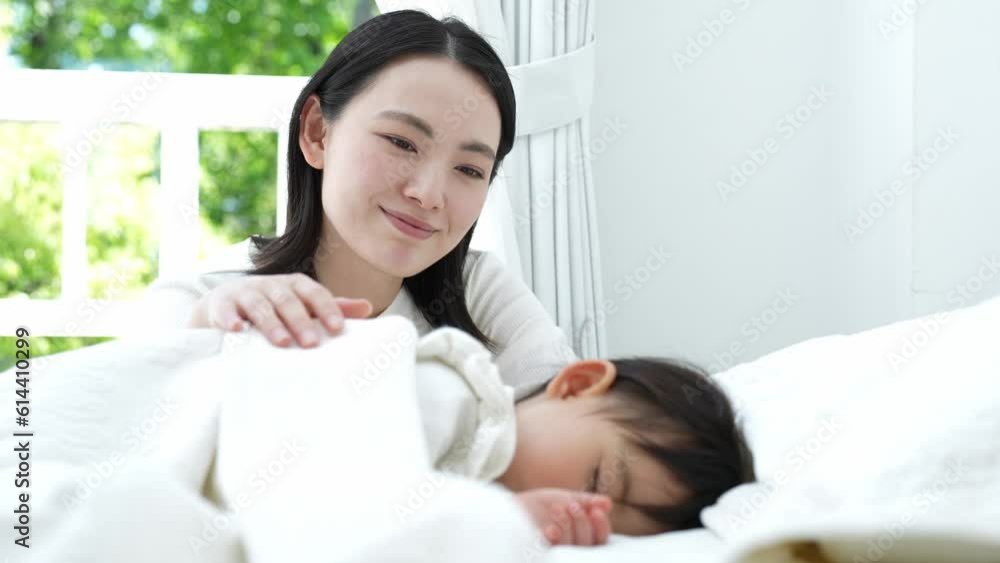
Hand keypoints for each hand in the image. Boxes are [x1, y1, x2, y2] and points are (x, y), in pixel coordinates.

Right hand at [189, 273, 372, 346]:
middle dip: (301, 321)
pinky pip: (225, 310)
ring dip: (271, 323)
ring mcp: (245, 292)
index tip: (338, 329)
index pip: (314, 293)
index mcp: (294, 285)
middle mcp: (271, 285)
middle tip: (311, 344)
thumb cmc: (272, 307)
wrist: (223, 304)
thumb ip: (330, 307)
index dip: (327, 308)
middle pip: (288, 300)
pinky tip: (236, 331)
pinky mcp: (220, 303)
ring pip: (259, 306)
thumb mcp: (301, 305)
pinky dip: (229, 318)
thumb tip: (368, 308)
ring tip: (282, 342)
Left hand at [515, 489, 612, 546]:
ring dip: (568, 527)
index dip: (602, 526)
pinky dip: (554, 540)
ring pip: (572, 548)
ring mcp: (557, 552)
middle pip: (588, 543)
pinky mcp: (542, 554)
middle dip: (582, 523)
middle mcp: (572, 548)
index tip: (596, 511)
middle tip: (572, 506)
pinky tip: (549, 529)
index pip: (601, 537)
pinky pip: (553, 552)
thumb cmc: (542, 506)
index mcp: (583, 536)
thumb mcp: (567, 499)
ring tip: (557, 509)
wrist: (513, 507)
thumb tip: (607, 503)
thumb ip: (587, 501)